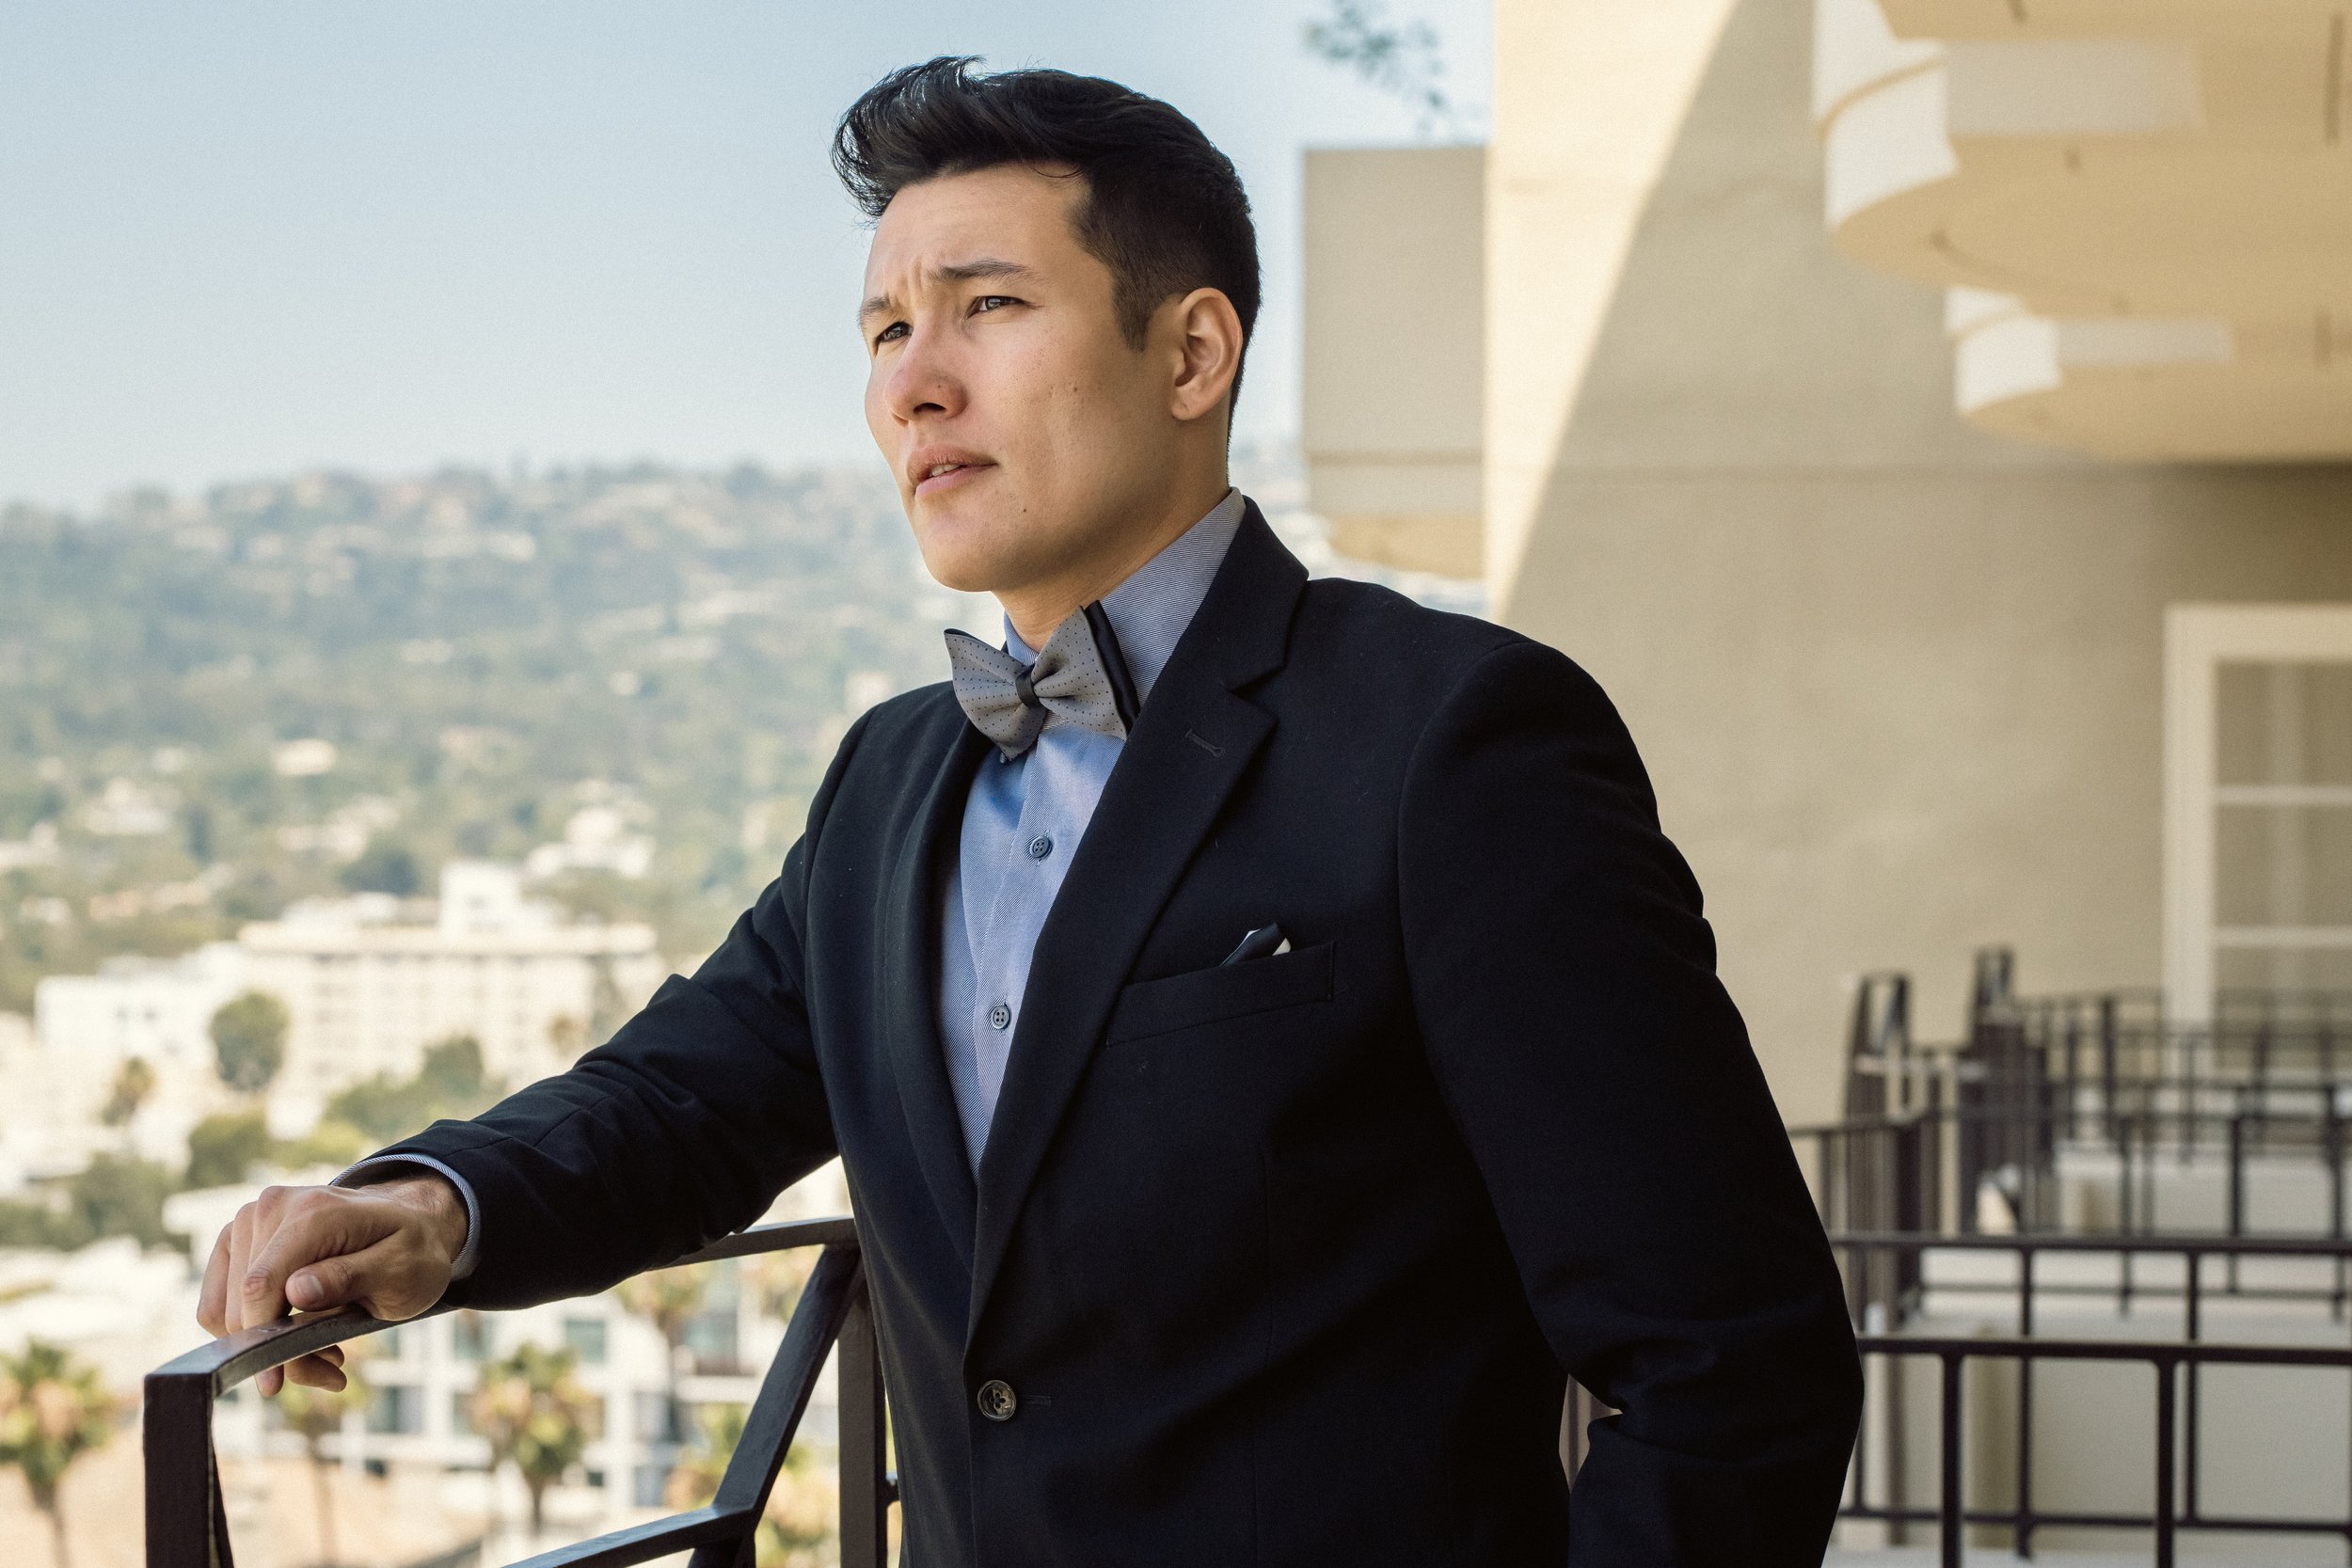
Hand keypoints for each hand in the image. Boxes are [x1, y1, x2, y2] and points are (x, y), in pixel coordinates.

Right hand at [196, 1175, 469, 1396]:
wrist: (408, 1226)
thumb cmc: (411, 1251)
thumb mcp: (402, 1270)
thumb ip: (349, 1278)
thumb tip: (294, 1292)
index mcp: (312, 1212)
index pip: (261, 1285)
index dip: (262, 1339)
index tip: (274, 1384)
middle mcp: (271, 1208)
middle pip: (242, 1304)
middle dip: (279, 1349)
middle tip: (332, 1363)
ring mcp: (248, 1221)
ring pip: (226, 1311)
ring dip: (270, 1343)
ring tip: (325, 1347)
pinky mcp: (236, 1242)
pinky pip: (219, 1305)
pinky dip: (254, 1330)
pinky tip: (300, 1334)